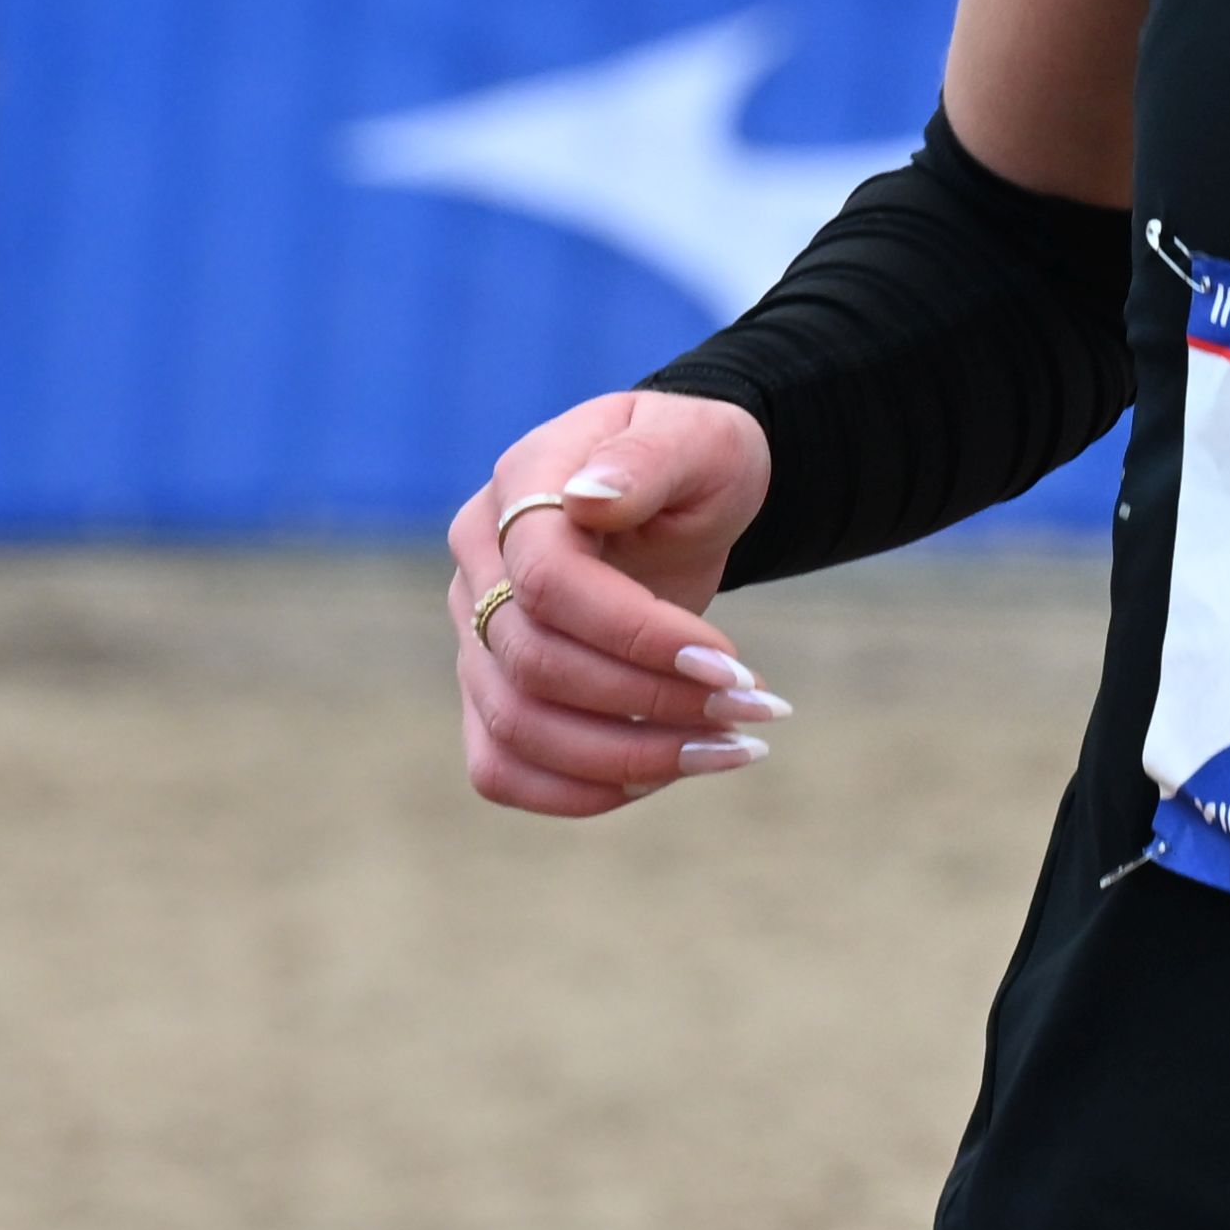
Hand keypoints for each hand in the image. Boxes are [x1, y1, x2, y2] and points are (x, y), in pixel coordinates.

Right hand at [448, 388, 782, 817]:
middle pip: (535, 665)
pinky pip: (502, 768)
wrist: (680, 498)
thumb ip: (646, 457)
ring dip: (631, 758)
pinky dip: (581, 791)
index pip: (548, 582)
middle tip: (756, 709)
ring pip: (517, 728)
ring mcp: (473, 632)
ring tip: (731, 748)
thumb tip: (588, 498)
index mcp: (519, 487)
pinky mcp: (490, 690)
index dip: (637, 635)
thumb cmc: (694, 461)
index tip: (731, 665)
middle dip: (653, 702)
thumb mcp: (697, 439)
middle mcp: (477, 564)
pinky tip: (666, 775)